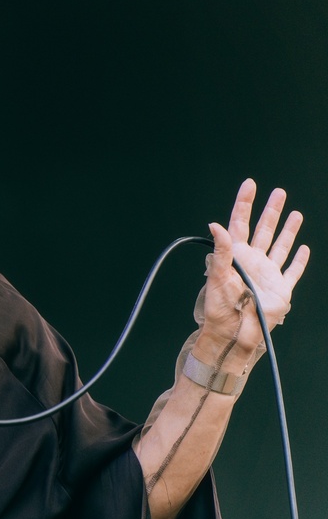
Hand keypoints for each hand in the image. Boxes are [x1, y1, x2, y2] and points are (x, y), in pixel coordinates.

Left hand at [202, 179, 309, 351]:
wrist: (234, 333)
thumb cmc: (220, 307)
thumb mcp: (217, 276)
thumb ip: (220, 250)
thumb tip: (215, 224)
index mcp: (235, 255)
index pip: (240, 223)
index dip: (244, 203)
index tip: (250, 184)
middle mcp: (252, 261)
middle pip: (264, 230)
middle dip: (271, 211)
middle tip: (278, 192)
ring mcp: (267, 274)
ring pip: (280, 246)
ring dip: (288, 230)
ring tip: (295, 213)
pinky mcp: (281, 289)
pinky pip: (292, 271)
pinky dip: (298, 260)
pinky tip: (303, 248)